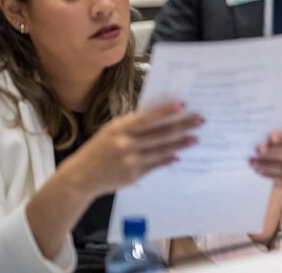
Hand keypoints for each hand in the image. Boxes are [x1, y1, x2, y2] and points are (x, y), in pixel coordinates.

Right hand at [62, 101, 202, 196]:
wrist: (81, 176)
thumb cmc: (99, 148)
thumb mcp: (111, 130)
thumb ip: (133, 124)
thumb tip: (160, 115)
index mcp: (120, 128)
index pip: (148, 118)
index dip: (166, 111)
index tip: (183, 104)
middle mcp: (126, 144)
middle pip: (161, 133)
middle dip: (183, 126)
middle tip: (200, 120)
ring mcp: (130, 161)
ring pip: (162, 150)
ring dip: (181, 143)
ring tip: (195, 138)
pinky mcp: (134, 175)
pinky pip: (156, 165)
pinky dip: (168, 159)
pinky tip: (178, 155)